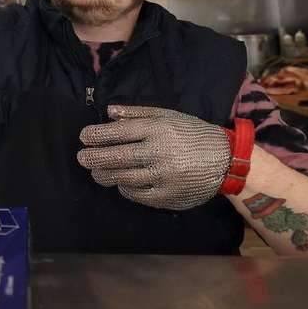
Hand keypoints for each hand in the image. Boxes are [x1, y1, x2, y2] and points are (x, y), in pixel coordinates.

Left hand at [77, 105, 230, 210]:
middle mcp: (159, 152)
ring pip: (123, 177)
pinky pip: (138, 194)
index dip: (97, 135)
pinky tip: (120, 183)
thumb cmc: (193, 134)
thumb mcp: (169, 115)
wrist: (226, 161)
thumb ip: (138, 113)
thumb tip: (109, 112)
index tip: (83, 137)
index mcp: (158, 129)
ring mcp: (163, 176)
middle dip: (94, 157)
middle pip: (117, 157)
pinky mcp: (168, 196)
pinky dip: (125, 188)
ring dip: (104, 175)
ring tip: (96, 172)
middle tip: (81, 157)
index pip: (118, 132)